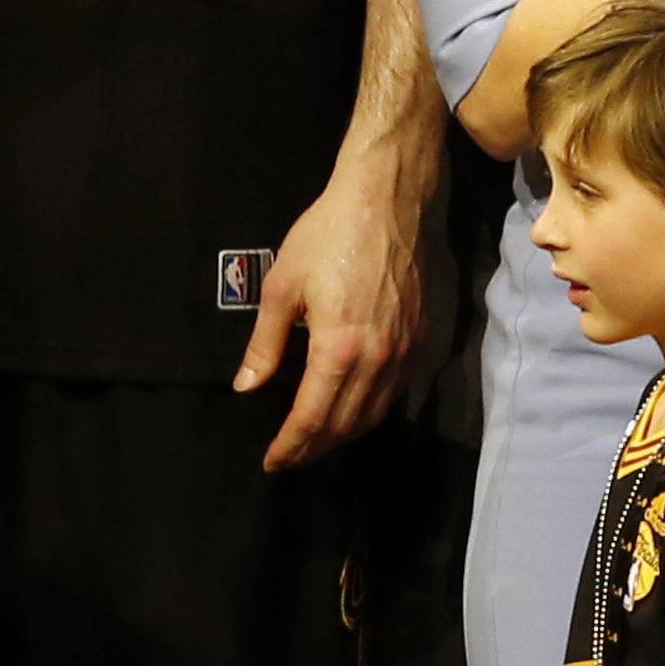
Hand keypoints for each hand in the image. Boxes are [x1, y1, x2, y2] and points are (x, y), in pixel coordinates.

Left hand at [235, 139, 423, 469]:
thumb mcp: (281, 287)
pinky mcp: (418, 340)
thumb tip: (246, 386)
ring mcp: (404, 352)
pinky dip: (369, 412)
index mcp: (339, 348)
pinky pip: (393, 393)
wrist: (383, 204)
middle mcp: (377, 359)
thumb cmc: (324, 237)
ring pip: (374, 414)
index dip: (291, 445)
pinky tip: (350, 410)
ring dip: (343, 435)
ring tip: (314, 441)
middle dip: (315, 448)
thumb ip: (265, 344)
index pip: (313, 418)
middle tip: (289, 456)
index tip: (272, 461)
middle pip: (346, 425)